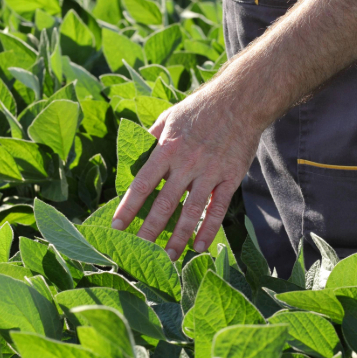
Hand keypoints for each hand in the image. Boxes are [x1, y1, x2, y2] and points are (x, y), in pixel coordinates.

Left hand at [111, 89, 261, 260]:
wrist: (239, 101)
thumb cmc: (200, 108)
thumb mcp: (169, 116)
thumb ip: (151, 139)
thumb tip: (134, 157)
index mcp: (167, 148)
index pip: (143, 184)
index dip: (129, 207)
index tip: (117, 226)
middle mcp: (187, 163)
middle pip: (165, 203)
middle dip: (150, 230)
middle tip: (140, 250)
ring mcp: (210, 172)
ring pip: (192, 211)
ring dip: (179, 236)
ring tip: (169, 256)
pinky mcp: (230, 178)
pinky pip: (218, 209)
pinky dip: (209, 229)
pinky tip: (199, 246)